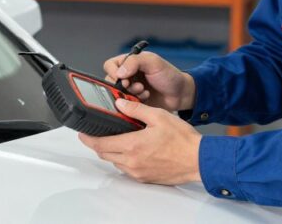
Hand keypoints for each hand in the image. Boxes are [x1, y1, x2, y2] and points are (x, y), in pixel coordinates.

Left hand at [79, 98, 201, 184]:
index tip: (82, 133)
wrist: (199, 160)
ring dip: (112, 151)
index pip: (100, 145)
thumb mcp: (159, 116)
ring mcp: (138, 172)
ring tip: (118, 138)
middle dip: (98, 144)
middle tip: (97, 133)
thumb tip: (120, 103)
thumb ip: (136, 110)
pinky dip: (124, 159)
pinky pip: (127, 169)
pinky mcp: (145, 178)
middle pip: (105, 154)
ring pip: (115, 162)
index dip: (88, 139)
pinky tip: (133, 149)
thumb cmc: (182, 140)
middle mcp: (132, 162)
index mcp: (132, 146)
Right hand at [103, 51, 195, 111]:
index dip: (113, 72)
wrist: (180, 94)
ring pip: (117, 93)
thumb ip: (134, 62)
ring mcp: (130, 88)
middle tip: (137, 86)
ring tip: (143, 91)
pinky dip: (134, 102)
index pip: (110, 65)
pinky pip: (125, 104)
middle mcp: (127, 75)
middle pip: (110, 81)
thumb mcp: (153, 62)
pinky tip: (145, 97)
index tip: (123, 78)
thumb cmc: (169, 75)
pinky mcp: (133, 101)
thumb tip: (119, 72)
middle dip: (123, 85)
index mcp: (130, 62)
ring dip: (129, 94)